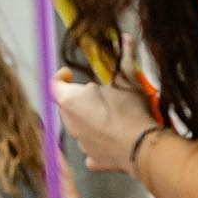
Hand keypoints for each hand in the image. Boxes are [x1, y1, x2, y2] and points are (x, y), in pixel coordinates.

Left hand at [50, 41, 155, 174]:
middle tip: (98, 92)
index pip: (55, 85)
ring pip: (80, 127)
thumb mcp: (128, 80)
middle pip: (68, 106)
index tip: (69, 72)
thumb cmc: (130, 111)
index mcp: (72, 101)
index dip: (61, 76)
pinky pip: (91, 149)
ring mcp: (81, 144)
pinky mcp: (93, 159)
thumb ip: (124, 58)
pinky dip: (99, 142)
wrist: (142, 147)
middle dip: (79, 98)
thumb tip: (126, 38)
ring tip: (111, 114)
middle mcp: (71, 124)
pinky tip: (112, 138)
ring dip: (90, 120)